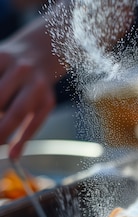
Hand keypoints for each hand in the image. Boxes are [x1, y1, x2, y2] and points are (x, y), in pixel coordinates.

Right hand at [0, 17, 65, 158]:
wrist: (42, 48)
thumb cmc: (39, 86)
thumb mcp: (42, 107)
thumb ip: (28, 131)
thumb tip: (14, 157)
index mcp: (37, 88)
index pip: (17, 113)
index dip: (3, 131)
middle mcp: (22, 71)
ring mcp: (5, 58)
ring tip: (1, 111)